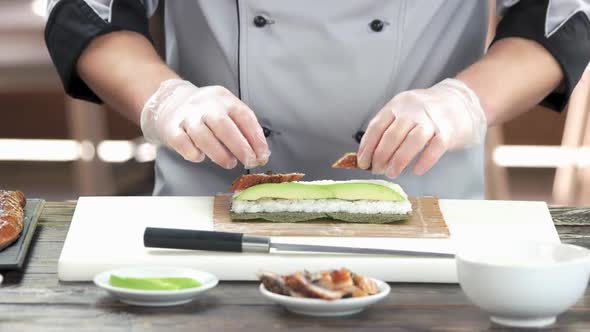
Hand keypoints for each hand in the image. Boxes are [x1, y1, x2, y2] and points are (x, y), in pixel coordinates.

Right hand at [140, 79, 269, 168]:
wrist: (171, 101)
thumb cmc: (207, 112)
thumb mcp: (227, 111)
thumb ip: (243, 130)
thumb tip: (261, 154)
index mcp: (224, 99)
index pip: (244, 116)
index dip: (256, 138)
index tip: (262, 155)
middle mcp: (205, 105)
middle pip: (224, 126)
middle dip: (240, 147)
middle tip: (249, 161)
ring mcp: (187, 117)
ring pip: (203, 136)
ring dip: (219, 154)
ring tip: (229, 163)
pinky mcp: (172, 129)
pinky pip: (183, 143)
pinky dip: (194, 154)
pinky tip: (201, 157)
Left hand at [357, 78, 486, 177]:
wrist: (461, 102)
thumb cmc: (427, 112)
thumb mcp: (404, 111)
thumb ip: (389, 127)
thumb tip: (369, 154)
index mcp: (397, 104)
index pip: (377, 126)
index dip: (367, 147)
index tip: (362, 162)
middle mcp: (413, 110)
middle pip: (392, 135)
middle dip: (380, 156)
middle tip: (377, 170)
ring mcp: (431, 120)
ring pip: (411, 142)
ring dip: (398, 161)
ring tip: (391, 173)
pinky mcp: (448, 132)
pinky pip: (434, 149)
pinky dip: (423, 162)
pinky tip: (415, 171)